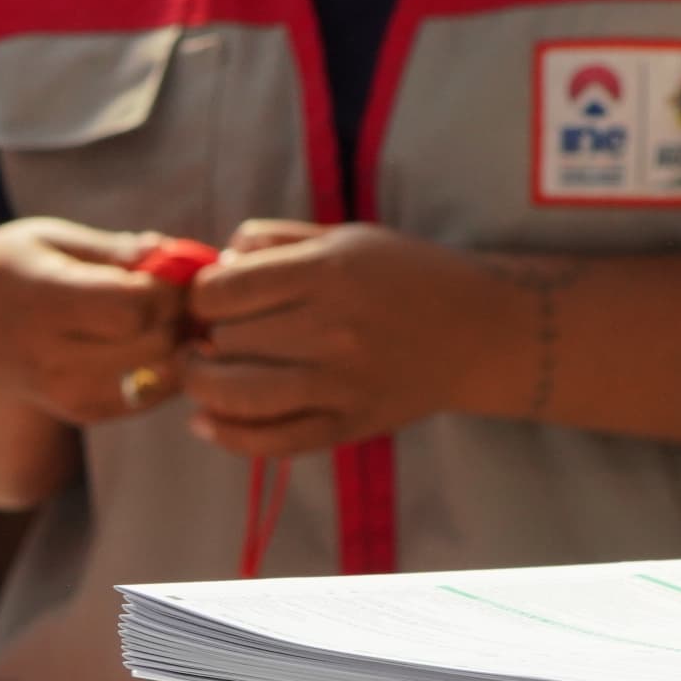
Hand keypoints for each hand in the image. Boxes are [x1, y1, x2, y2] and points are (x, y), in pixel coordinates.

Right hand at [0, 217, 193, 428]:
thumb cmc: (11, 275)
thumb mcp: (46, 241)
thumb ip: (111, 250)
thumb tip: (173, 254)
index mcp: (40, 302)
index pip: (130, 307)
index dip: (166, 288)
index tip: (169, 269)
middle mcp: (51, 358)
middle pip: (153, 343)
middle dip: (180, 315)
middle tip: (179, 292)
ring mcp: (69, 394)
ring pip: (160, 374)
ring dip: (178, 343)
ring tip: (166, 314)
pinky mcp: (87, 413)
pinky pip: (152, 394)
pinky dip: (167, 367)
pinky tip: (151, 340)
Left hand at [180, 218, 519, 459]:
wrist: (481, 331)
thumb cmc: (406, 276)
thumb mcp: (345, 239)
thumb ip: (278, 242)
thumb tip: (217, 262)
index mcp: (326, 273)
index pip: (224, 290)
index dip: (202, 295)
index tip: (211, 298)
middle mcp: (330, 329)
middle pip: (227, 340)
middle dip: (206, 337)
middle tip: (209, 336)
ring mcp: (339, 384)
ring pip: (238, 395)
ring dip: (202, 386)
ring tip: (200, 372)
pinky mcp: (349, 425)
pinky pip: (274, 441)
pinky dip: (229, 436)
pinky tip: (206, 422)